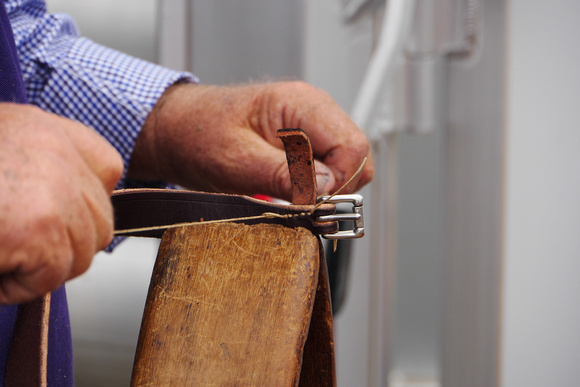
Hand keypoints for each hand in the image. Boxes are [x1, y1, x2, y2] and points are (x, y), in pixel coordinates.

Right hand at [0, 104, 122, 303]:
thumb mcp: (2, 151)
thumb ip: (41, 170)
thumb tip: (80, 207)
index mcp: (43, 127)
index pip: (106, 168)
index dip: (83, 203)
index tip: (51, 219)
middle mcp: (55, 150)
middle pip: (100, 221)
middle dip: (61, 245)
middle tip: (12, 245)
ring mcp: (51, 188)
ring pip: (81, 253)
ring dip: (39, 268)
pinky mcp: (36, 229)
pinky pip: (51, 277)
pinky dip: (17, 287)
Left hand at [128, 81, 373, 200]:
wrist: (176, 132)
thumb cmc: (197, 134)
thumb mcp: (236, 160)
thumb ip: (283, 174)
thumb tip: (324, 190)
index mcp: (301, 104)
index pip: (352, 146)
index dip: (339, 182)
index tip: (313, 204)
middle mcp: (313, 113)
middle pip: (356, 157)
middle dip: (337, 189)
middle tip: (305, 208)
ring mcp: (310, 130)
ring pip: (346, 168)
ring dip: (327, 192)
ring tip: (295, 202)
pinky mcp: (303, 147)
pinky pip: (327, 172)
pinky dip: (317, 191)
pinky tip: (292, 196)